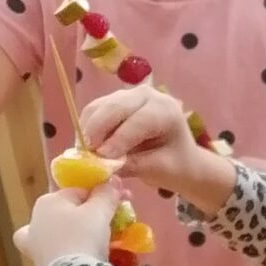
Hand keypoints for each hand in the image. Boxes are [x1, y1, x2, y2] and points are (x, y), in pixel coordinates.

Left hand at [15, 178, 119, 265]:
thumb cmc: (85, 237)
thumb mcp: (100, 212)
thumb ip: (106, 195)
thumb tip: (112, 180)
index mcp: (48, 202)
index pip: (77, 192)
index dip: (99, 197)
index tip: (118, 205)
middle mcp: (35, 222)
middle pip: (56, 213)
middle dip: (74, 217)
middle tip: (98, 227)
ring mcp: (32, 247)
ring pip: (35, 238)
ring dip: (43, 241)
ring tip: (59, 248)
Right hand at [82, 81, 233, 213]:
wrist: (180, 159)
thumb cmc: (176, 166)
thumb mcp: (161, 170)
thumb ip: (135, 166)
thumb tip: (103, 165)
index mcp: (166, 110)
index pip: (139, 121)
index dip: (119, 139)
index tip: (102, 157)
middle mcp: (147, 96)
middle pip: (114, 108)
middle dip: (97, 131)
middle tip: (86, 154)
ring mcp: (128, 95)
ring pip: (99, 107)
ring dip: (88, 129)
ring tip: (84, 153)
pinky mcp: (114, 101)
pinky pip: (94, 110)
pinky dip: (87, 127)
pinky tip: (86, 146)